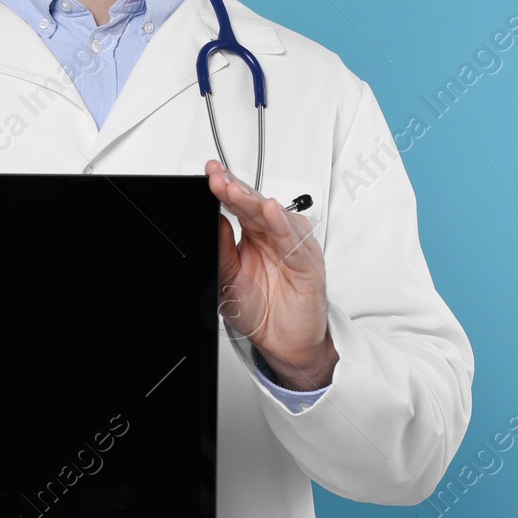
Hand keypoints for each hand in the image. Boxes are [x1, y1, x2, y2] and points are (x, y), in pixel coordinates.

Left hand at [204, 159, 338, 389]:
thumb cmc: (260, 311)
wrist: (284, 345)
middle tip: (217, 177)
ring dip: (254, 203)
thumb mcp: (227, 279)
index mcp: (256, 235)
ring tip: (235, 190)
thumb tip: (212, 219)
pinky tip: (271, 213)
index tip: (210, 172)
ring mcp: (293, 249)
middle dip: (235, 189)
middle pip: (255, 206)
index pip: (240, 205)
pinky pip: (294, 244)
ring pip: (274, 219)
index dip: (226, 187)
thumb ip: (221, 250)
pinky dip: (283, 227)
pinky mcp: (307, 266)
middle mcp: (275, 237)